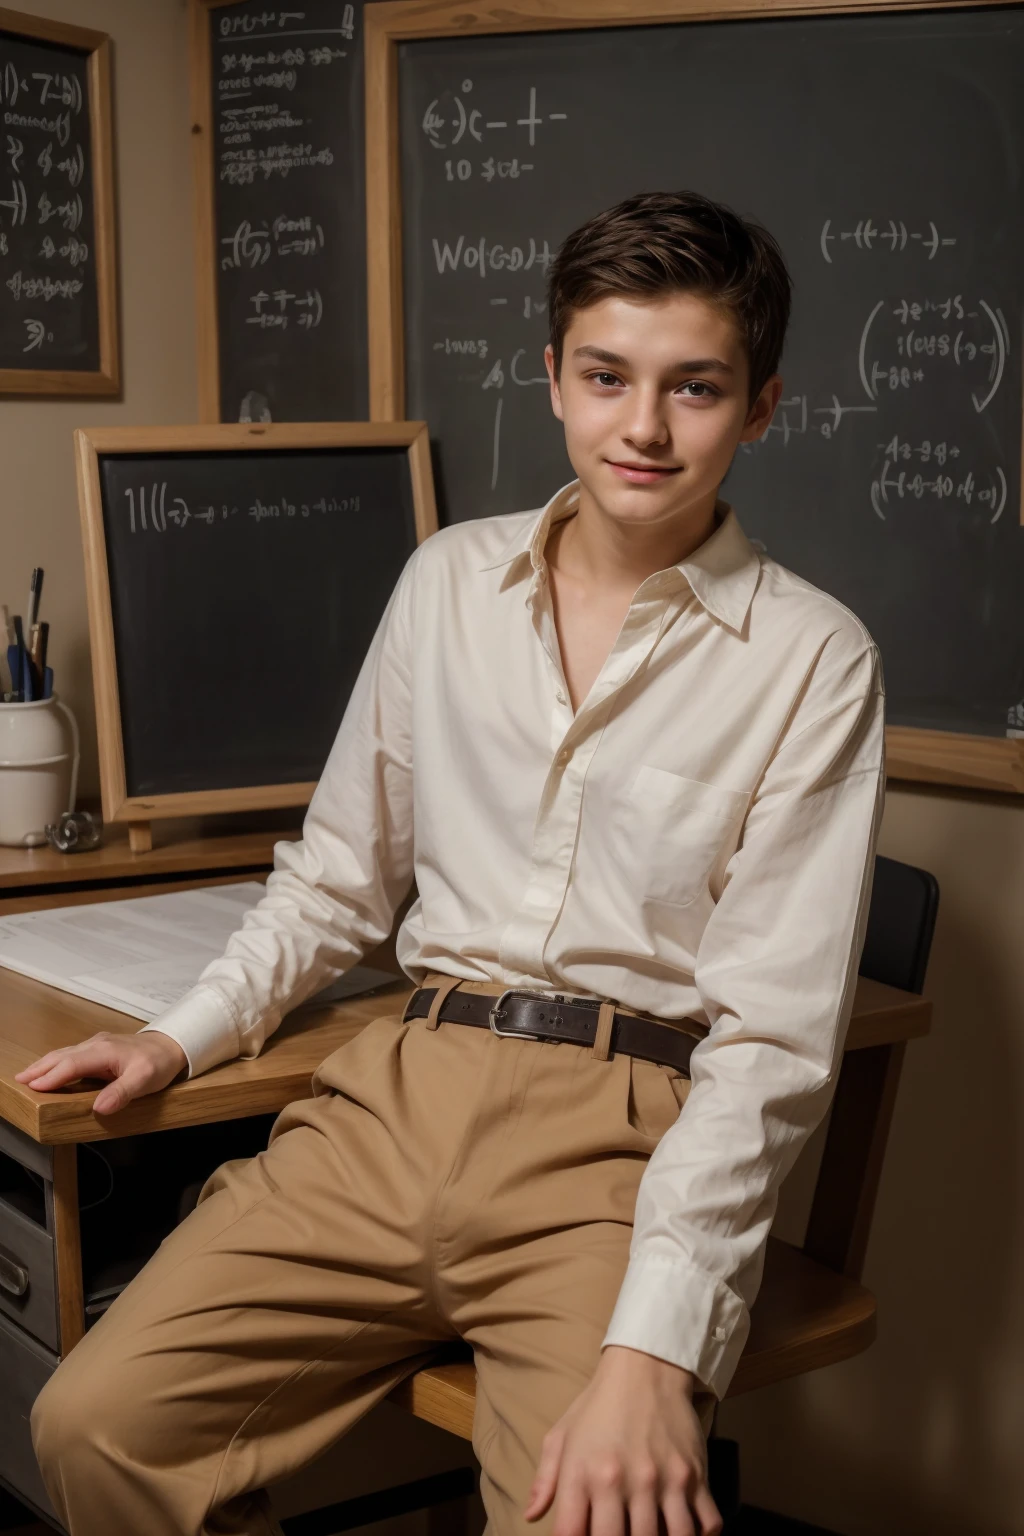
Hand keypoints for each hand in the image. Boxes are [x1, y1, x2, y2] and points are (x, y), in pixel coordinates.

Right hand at [14, 1030, 188, 1114]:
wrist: (173, 1045)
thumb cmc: (159, 1062)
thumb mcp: (145, 1080)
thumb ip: (122, 1092)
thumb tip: (99, 1107)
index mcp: (104, 1051)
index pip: (71, 1064)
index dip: (52, 1076)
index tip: (34, 1087)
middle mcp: (96, 1044)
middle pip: (62, 1056)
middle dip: (40, 1068)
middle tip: (19, 1080)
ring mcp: (97, 1044)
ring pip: (65, 1053)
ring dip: (45, 1064)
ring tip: (27, 1076)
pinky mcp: (99, 1048)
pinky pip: (72, 1054)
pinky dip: (56, 1062)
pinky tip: (50, 1069)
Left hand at [524, 1344, 721, 1535]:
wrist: (645, 1367)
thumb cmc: (598, 1405)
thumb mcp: (562, 1435)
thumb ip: (545, 1479)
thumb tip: (531, 1516)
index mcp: (585, 1474)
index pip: (572, 1535)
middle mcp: (624, 1482)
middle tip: (620, 1532)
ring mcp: (663, 1481)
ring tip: (651, 1532)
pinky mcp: (694, 1475)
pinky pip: (708, 1525)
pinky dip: (701, 1535)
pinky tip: (686, 1530)